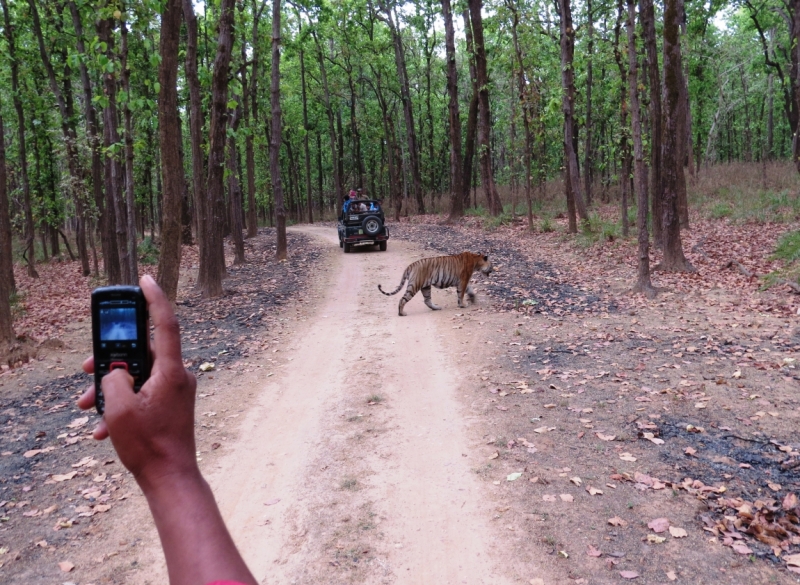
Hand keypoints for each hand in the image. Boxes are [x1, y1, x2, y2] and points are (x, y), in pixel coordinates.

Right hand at [79, 274, 198, 491]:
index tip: (145, 279)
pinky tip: (104, 427)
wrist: (170, 477)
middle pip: (142, 353)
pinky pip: (143, 393)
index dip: (155, 299)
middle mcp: (178, 376)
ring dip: (111, 388)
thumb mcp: (120, 409)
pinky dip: (123, 404)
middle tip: (86, 368)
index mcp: (172, 371)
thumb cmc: (149, 445)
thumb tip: (117, 373)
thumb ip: (114, 380)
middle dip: (111, 361)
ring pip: (138, 376)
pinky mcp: (171, 404)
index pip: (166, 324)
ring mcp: (176, 391)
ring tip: (88, 407)